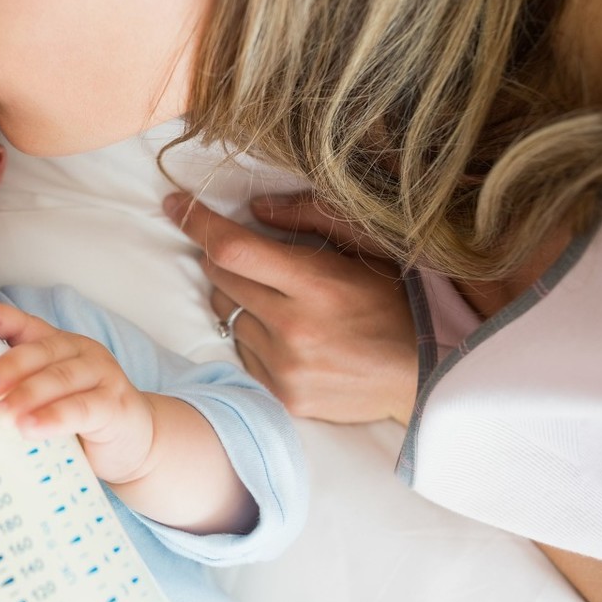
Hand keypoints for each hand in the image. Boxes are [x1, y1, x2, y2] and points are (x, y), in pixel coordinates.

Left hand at [0, 299, 155, 484]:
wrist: (135, 445)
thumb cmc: (81, 420)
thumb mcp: (46, 400)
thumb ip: (17, 391)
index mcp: (59, 345)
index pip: (25, 325)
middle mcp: (81, 352)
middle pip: (41, 351)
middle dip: (7, 366)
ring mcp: (102, 375)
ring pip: (60, 379)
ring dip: (27, 396)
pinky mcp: (116, 404)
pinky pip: (82, 408)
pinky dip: (54, 418)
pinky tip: (31, 429)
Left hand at [165, 191, 417, 424]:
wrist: (428, 373)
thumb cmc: (396, 301)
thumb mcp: (364, 247)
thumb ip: (309, 219)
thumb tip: (252, 209)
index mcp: (316, 285)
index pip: (233, 249)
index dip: (197, 222)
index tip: (173, 204)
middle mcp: (294, 330)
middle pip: (220, 280)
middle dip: (223, 259)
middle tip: (249, 255)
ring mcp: (286, 369)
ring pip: (226, 316)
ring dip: (238, 299)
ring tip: (279, 300)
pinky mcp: (284, 397)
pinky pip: (241, 353)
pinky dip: (252, 335)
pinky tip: (287, 334)